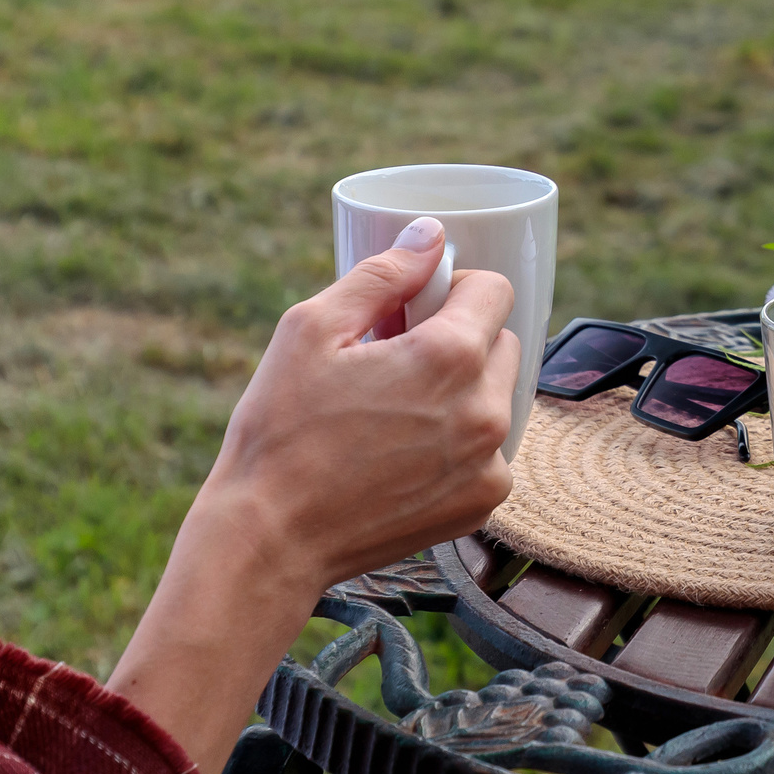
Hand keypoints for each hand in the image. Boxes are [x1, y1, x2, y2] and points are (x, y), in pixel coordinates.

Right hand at [108, 218, 519, 773]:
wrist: (271, 538)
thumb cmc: (280, 430)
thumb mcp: (312, 329)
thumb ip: (383, 274)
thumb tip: (431, 236)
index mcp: (451, 357)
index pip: (495, 291)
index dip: (455, 288)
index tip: (418, 306)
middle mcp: (487, 410)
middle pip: (502, 343)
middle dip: (459, 339)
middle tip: (396, 359)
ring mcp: (491, 462)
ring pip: (497, 397)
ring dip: (463, 391)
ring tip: (394, 411)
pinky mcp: (483, 502)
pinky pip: (490, 450)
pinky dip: (459, 442)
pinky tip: (403, 453)